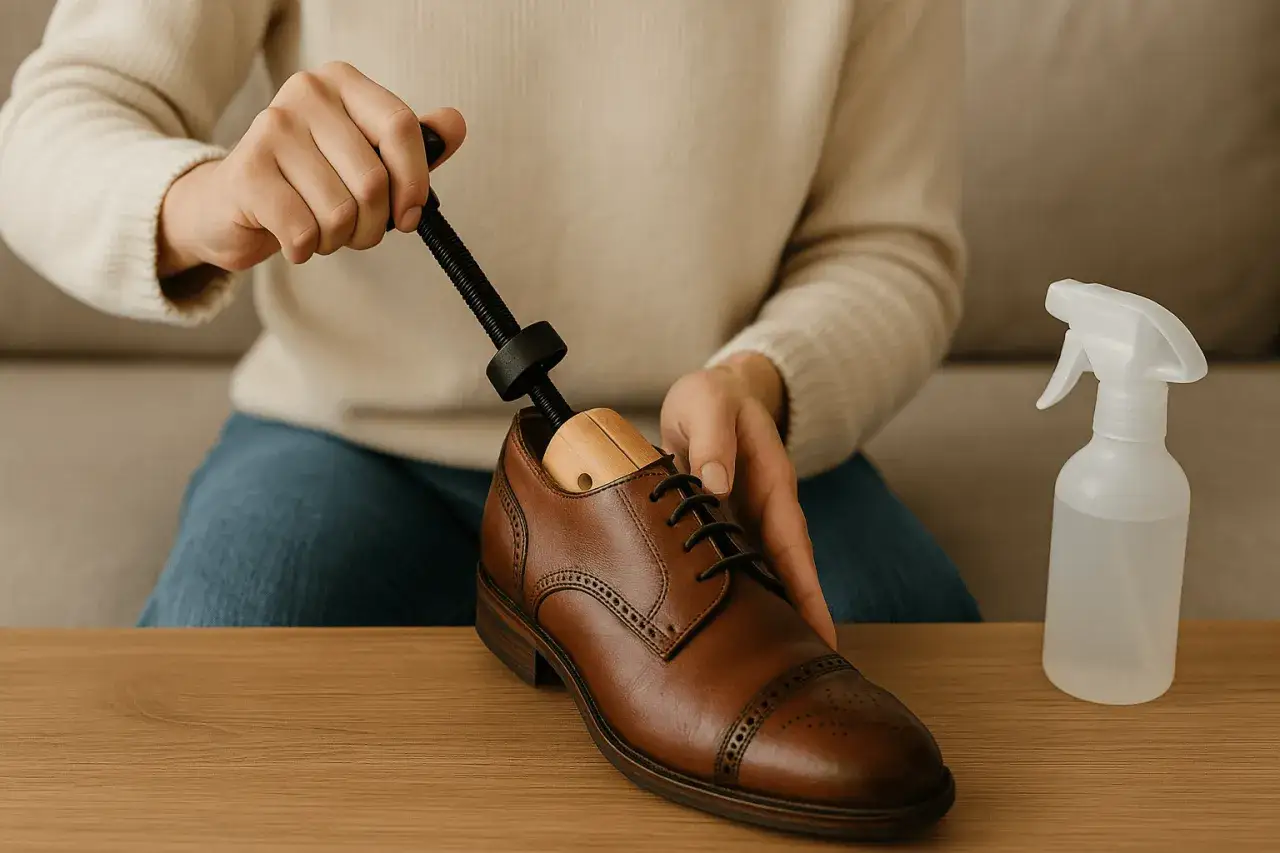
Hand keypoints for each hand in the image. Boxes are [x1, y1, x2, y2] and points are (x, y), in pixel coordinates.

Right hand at [158, 61, 466, 276]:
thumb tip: (455, 124)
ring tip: (321, 230)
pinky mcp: (246, 170)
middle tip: (357, 231)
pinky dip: (306, 249)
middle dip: (374, 225)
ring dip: (339, 240)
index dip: (415, 182)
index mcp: (343, 83)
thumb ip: (413, 145)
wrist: (234, 205)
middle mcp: (306, 93)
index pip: (401, 127)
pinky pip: (303, 231)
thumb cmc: (311, 182)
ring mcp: (271, 128)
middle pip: (373, 180)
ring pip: (339, 212)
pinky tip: (294, 238)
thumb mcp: (367, 158)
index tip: (411, 215)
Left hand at [660, 353, 837, 648]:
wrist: (711, 394)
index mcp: (772, 483)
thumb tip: (714, 483)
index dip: (806, 590)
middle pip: (786, 573)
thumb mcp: (708, 403)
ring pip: (761, 576)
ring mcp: (745, 522)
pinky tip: (729, 633)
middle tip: (806, 670)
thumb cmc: (712, 397)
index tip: (822, 632)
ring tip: (771, 668)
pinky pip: (730, 567)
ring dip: (770, 616)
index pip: (793, 545)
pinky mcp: (722, 528)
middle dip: (799, 619)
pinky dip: (734, 598)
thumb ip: (711, 438)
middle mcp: (765, 511)